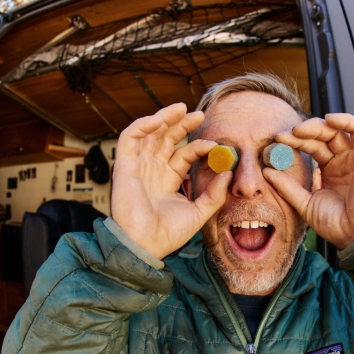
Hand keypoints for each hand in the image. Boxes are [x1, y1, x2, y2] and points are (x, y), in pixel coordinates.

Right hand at [111, 103, 231, 258]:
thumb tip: (228, 172)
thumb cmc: (168, 234)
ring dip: (164, 118)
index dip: (198, 146)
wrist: (145, 245)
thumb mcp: (199, 213)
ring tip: (182, 109)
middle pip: (167, 139)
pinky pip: (129, 138)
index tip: (216, 145)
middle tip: (200, 114)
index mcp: (167, 180)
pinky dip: (142, 125)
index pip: (184, 154)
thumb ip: (214, 194)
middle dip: (182, 124)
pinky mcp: (124, 165)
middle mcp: (152, 171)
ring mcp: (138, 166)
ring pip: (150, 133)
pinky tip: (159, 119)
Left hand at [263, 113, 353, 249]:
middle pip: (321, 136)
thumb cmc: (335, 224)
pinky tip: (329, 118)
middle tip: (284, 135)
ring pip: (337, 130)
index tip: (276, 140)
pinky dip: (346, 120)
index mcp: (329, 171)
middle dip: (301, 133)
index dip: (294, 141)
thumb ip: (287, 187)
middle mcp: (342, 161)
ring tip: (299, 130)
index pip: (311, 147)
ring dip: (317, 126)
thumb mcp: (304, 203)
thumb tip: (267, 171)